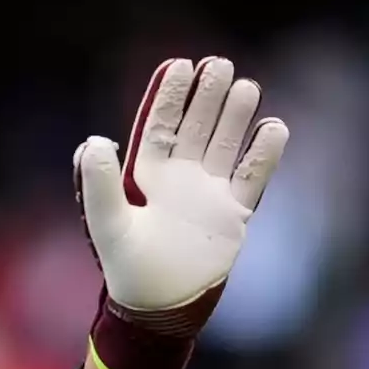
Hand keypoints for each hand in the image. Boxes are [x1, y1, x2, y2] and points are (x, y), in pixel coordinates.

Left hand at [74, 57, 288, 368]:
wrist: (158, 304)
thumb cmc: (126, 266)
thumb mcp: (106, 222)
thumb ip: (97, 183)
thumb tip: (95, 140)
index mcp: (146, 175)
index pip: (161, 125)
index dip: (169, 96)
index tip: (178, 65)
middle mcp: (179, 178)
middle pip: (196, 126)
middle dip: (206, 95)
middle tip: (217, 64)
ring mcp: (208, 192)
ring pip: (225, 143)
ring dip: (234, 116)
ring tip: (244, 87)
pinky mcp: (234, 213)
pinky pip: (253, 177)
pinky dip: (264, 154)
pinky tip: (273, 128)